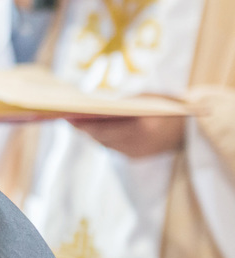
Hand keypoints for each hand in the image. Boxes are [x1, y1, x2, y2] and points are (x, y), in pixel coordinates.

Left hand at [70, 114, 185, 157]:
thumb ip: (121, 104)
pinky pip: (112, 147)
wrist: (190, 130)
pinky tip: (91, 129)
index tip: (68, 117)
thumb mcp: (145, 99)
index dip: (84, 124)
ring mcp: (137, 154)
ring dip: (90, 134)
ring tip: (74, 122)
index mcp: (142, 128)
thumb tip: (91, 106)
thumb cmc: (166, 106)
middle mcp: (138, 144)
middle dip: (83, 128)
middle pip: (101, 138)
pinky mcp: (135, 158)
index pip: (104, 129)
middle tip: (66, 117)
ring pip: (105, 144)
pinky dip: (102, 138)